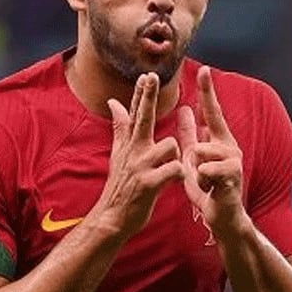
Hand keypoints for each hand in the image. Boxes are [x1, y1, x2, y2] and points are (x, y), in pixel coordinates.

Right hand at [94, 72, 184, 237]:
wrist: (113, 217)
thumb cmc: (121, 185)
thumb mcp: (118, 154)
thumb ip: (120, 127)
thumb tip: (114, 102)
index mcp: (131, 144)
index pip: (136, 113)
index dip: (142, 93)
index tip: (147, 74)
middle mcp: (134, 151)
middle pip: (144, 118)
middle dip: (148, 97)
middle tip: (151, 77)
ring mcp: (141, 167)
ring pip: (170, 146)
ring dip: (175, 155)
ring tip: (168, 169)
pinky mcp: (149, 184)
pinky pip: (173, 169)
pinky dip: (178, 174)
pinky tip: (174, 181)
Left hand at [177, 65, 244, 232]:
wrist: (221, 216)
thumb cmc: (208, 186)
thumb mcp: (194, 157)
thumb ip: (190, 134)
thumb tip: (186, 109)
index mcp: (218, 140)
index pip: (212, 111)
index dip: (208, 91)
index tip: (204, 69)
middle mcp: (230, 145)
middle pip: (208, 129)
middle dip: (198, 146)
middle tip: (200, 168)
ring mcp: (233, 160)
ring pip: (203, 150)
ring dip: (197, 167)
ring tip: (204, 182)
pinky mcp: (232, 175)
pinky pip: (207, 168)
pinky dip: (202, 179)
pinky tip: (208, 189)